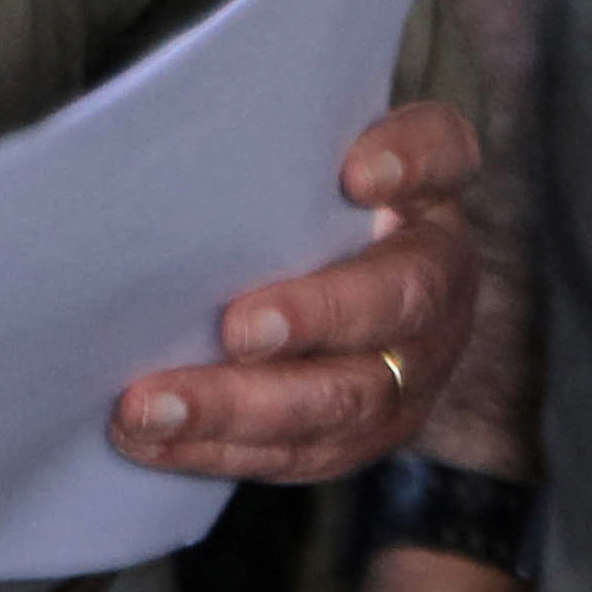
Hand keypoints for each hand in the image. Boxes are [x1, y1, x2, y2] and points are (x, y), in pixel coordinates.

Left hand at [110, 101, 486, 481]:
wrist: (325, 271)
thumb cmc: (296, 197)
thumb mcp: (300, 153)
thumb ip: (270, 139)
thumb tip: (189, 152)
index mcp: (429, 191)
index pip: (442, 153)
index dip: (409, 161)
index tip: (357, 173)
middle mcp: (440, 280)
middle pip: (397, 300)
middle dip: (314, 317)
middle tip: (236, 329)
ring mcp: (414, 368)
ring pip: (344, 399)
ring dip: (240, 407)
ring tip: (149, 407)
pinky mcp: (369, 433)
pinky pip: (302, 452)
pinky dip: (221, 449)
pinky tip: (153, 439)